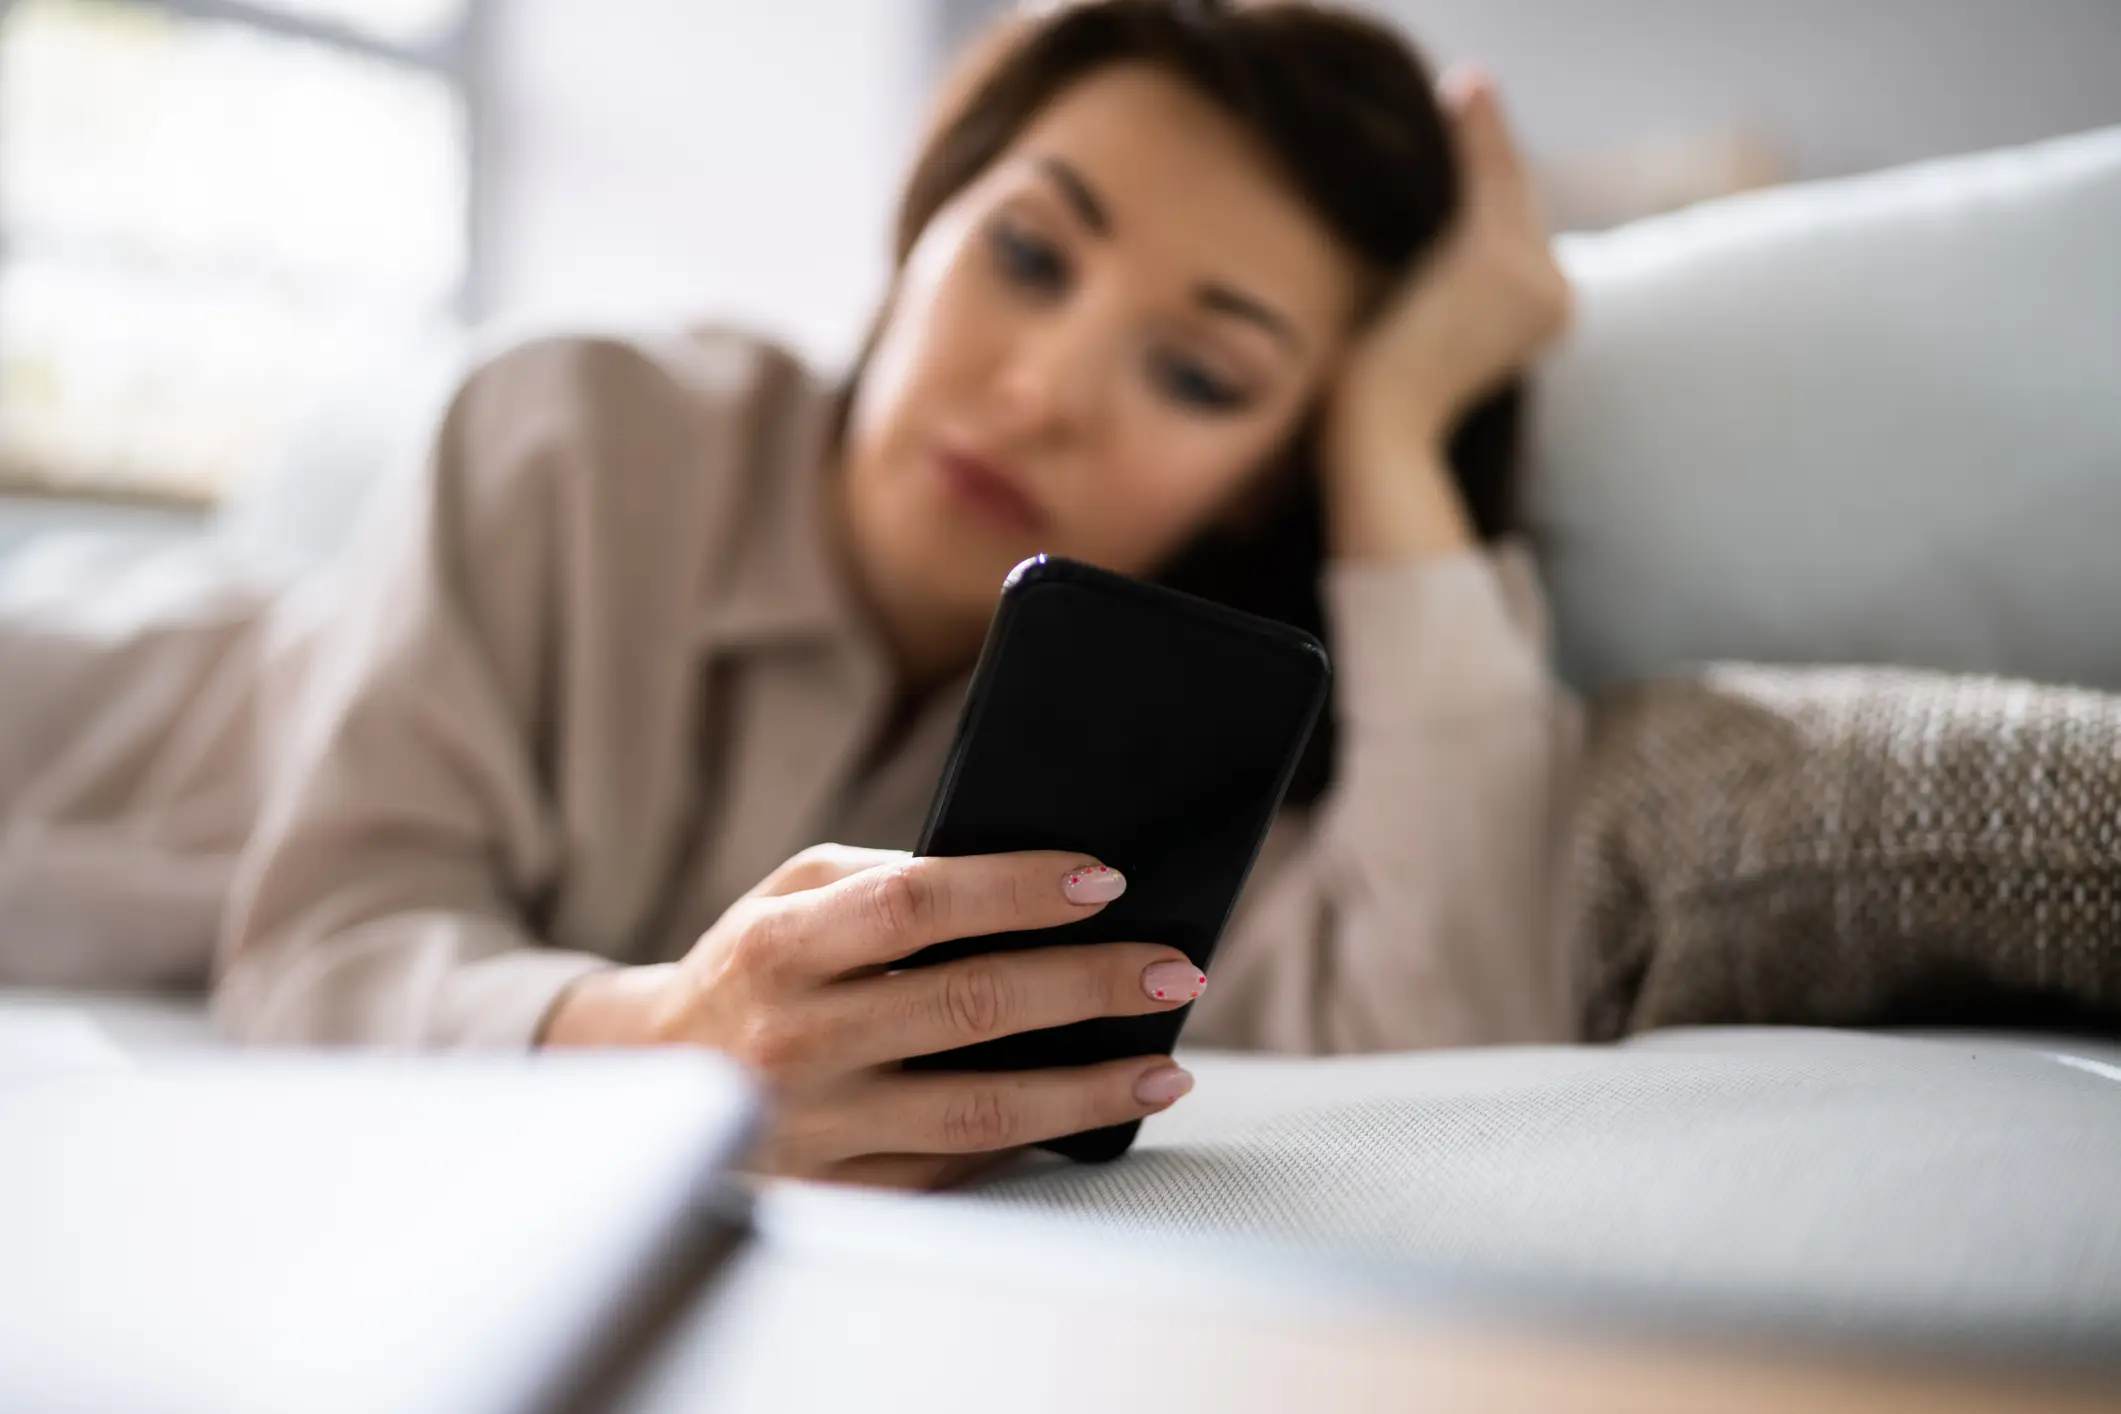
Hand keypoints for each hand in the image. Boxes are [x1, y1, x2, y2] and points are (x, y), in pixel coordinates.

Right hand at [543, 844, 1203, 1188]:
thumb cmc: (753, 966)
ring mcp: (815, 1128)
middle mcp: (795, 1039)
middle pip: (968, 1006)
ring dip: (1087, 1089)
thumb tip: (1027, 886)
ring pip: (977, 1113)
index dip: (1017, 889)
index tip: (1104, 881)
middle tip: (1174, 971)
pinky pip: (952, 1172)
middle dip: (1088, 986)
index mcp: (781, 946)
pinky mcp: (833, 1194)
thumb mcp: (791, 894)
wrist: (654, 1076)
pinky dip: (1032, 1144)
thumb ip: (887, 880)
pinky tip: (1090, 1118)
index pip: (915, 904)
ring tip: (1165, 1066)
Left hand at [1323, 67, 1572, 558]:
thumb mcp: (1439, 327)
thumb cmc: (1390, 393)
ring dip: (1484, 130)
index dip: (1496, 191)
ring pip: (1508, 184)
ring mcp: (1536, 278)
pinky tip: (1466, 84)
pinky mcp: (1500, 260)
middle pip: (1520, 202)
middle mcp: (1558, 297)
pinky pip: (1493, 175)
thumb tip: (1449, 255)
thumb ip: (1462, 285)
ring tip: (1465, 82)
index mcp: (1549, 315)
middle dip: (1492, 153)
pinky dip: (1480, 127)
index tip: (1474, 143)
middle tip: (1467, 89)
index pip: (1523, 232)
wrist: (1379, 431)